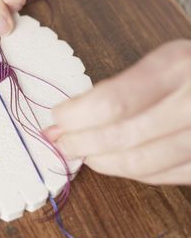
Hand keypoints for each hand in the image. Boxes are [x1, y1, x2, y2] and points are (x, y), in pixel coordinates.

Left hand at [44, 40, 190, 184]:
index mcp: (178, 67)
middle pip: (123, 137)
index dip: (77, 116)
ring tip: (82, 154)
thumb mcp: (166, 59)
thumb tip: (71, 115)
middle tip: (60, 141)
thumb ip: (122, 86)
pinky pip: (166, 177)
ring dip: (102, 162)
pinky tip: (114, 163)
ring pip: (143, 163)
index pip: (113, 102)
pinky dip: (133, 173)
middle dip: (81, 143)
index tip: (58, 117)